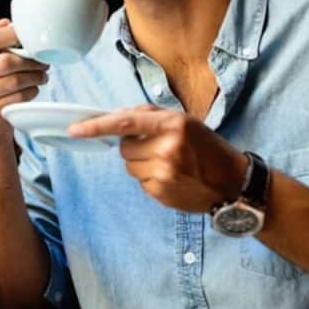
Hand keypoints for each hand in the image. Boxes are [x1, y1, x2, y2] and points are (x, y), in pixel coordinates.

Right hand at [0, 19, 48, 146]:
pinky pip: (17, 98)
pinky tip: (33, 90)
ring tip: (43, 76)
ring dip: (35, 77)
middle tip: (44, 62)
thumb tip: (7, 23)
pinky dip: (30, 92)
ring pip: (15, 81)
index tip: (31, 35)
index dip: (13, 34)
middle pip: (6, 61)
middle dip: (31, 61)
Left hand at [68, 105, 247, 212]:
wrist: (233, 183)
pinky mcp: (160, 192)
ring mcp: (163, 173)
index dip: (97, 126)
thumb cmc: (207, 147)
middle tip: (159, 148)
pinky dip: (150, 178)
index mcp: (172, 124)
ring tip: (169, 164)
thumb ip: (149, 117)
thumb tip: (115, 118)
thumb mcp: (184, 122)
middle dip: (134, 146)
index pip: (125, 123)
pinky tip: (172, 178)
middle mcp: (166, 148)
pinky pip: (139, 181)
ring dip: (141, 163)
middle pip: (124, 147)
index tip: (75, 129)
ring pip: (129, 166)